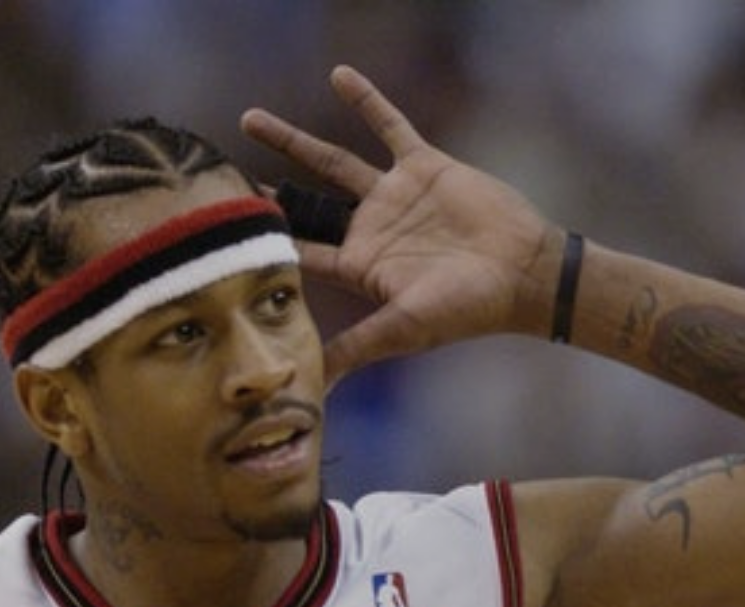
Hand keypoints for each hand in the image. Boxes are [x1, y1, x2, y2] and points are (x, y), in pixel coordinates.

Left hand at [241, 65, 561, 385]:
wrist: (524, 274)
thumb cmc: (466, 309)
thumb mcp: (401, 330)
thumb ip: (353, 350)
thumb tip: (310, 391)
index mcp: (359, 266)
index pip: (299, 252)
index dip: (262, 244)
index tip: (220, 234)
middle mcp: (369, 228)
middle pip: (302, 203)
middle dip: (264, 190)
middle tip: (223, 176)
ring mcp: (393, 195)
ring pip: (330, 160)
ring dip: (290, 140)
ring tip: (249, 118)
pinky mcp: (422, 166)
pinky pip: (388, 125)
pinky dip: (365, 101)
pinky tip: (339, 76)